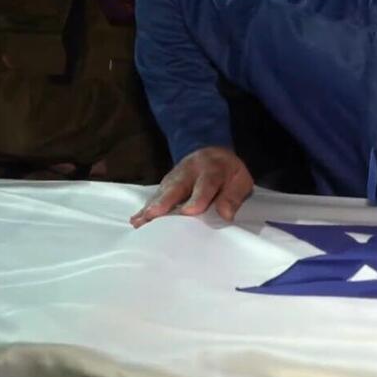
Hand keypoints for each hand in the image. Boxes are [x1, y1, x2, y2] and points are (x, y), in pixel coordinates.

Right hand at [130, 146, 253, 227]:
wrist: (213, 154)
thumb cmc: (228, 174)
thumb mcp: (240, 182)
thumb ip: (233, 197)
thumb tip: (225, 215)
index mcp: (212, 169)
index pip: (205, 184)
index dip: (198, 198)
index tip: (189, 211)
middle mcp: (190, 171)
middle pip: (176, 186)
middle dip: (164, 201)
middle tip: (153, 215)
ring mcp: (175, 176)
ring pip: (162, 192)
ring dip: (150, 207)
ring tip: (140, 222)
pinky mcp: (166, 184)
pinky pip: (155, 196)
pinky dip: (146, 208)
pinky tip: (136, 220)